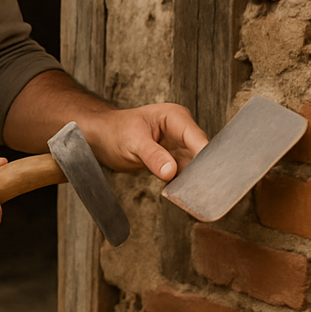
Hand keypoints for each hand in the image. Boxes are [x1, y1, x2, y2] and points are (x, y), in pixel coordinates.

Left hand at [83, 103, 207, 181]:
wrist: (103, 138)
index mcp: (175, 117)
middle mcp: (180, 130)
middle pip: (201, 153)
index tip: (206, 175)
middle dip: (200, 171)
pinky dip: (182, 184)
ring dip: (192, 181)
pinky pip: (184, 174)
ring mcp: (178, 146)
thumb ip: (152, 155)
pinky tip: (180, 193)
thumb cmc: (115, 130)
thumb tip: (170, 170)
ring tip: (188, 194)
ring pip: (194, 166)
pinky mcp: (173, 160)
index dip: (204, 156)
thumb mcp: (133, 141)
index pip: (197, 138)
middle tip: (198, 190)